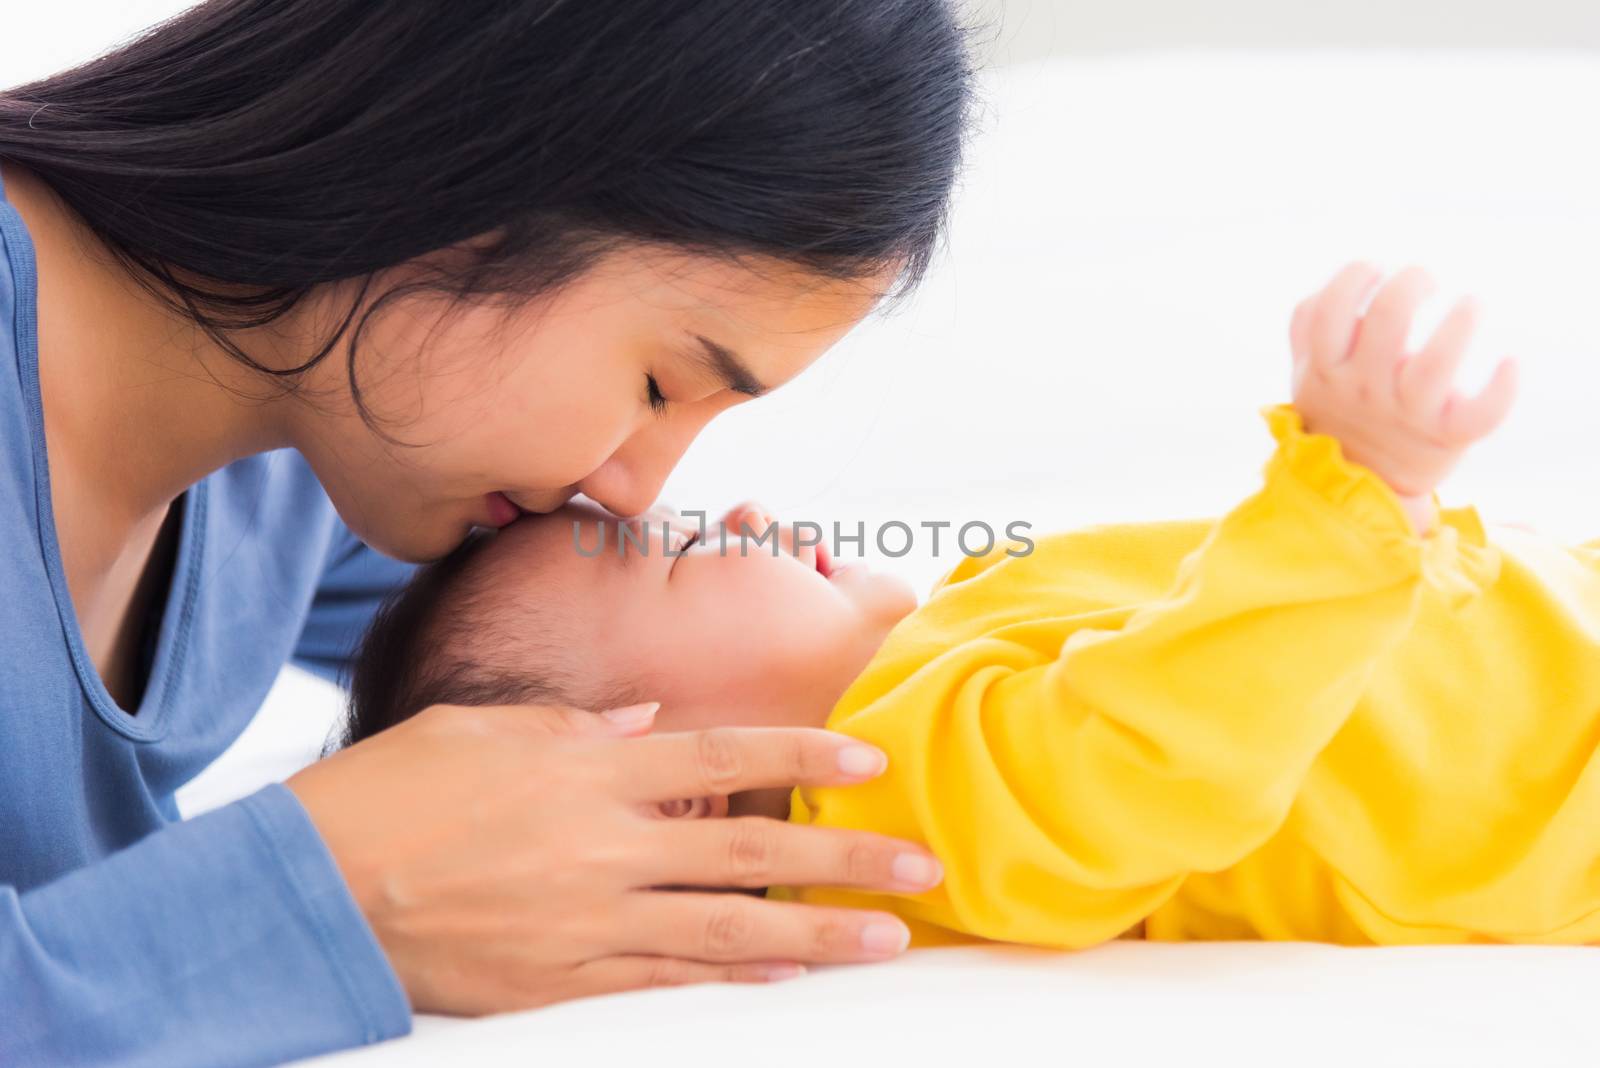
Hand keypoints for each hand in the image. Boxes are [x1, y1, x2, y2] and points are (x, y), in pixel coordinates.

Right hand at [285, 702, 941, 1014]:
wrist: (320, 886)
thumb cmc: (395, 791)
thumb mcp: (484, 728)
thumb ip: (577, 724)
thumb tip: (647, 719)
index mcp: (590, 771)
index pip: (722, 757)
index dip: (802, 760)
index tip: (867, 761)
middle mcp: (605, 847)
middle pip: (748, 854)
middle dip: (843, 860)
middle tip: (919, 866)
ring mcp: (588, 922)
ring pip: (725, 932)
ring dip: (814, 936)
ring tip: (884, 938)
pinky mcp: (561, 982)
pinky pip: (661, 983)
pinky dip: (726, 983)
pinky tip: (781, 980)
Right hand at [1288, 262, 1517, 532]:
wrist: (1362, 481)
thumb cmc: (1341, 409)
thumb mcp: (1308, 372)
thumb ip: (1308, 326)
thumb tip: (1334, 281)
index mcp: (1327, 369)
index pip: (1329, 311)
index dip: (1354, 277)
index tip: (1375, 267)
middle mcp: (1363, 389)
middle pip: (1387, 319)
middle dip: (1412, 282)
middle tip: (1427, 278)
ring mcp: (1406, 413)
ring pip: (1433, 363)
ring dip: (1459, 323)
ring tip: (1471, 303)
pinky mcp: (1446, 435)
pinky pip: (1479, 415)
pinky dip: (1502, 389)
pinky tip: (1509, 363)